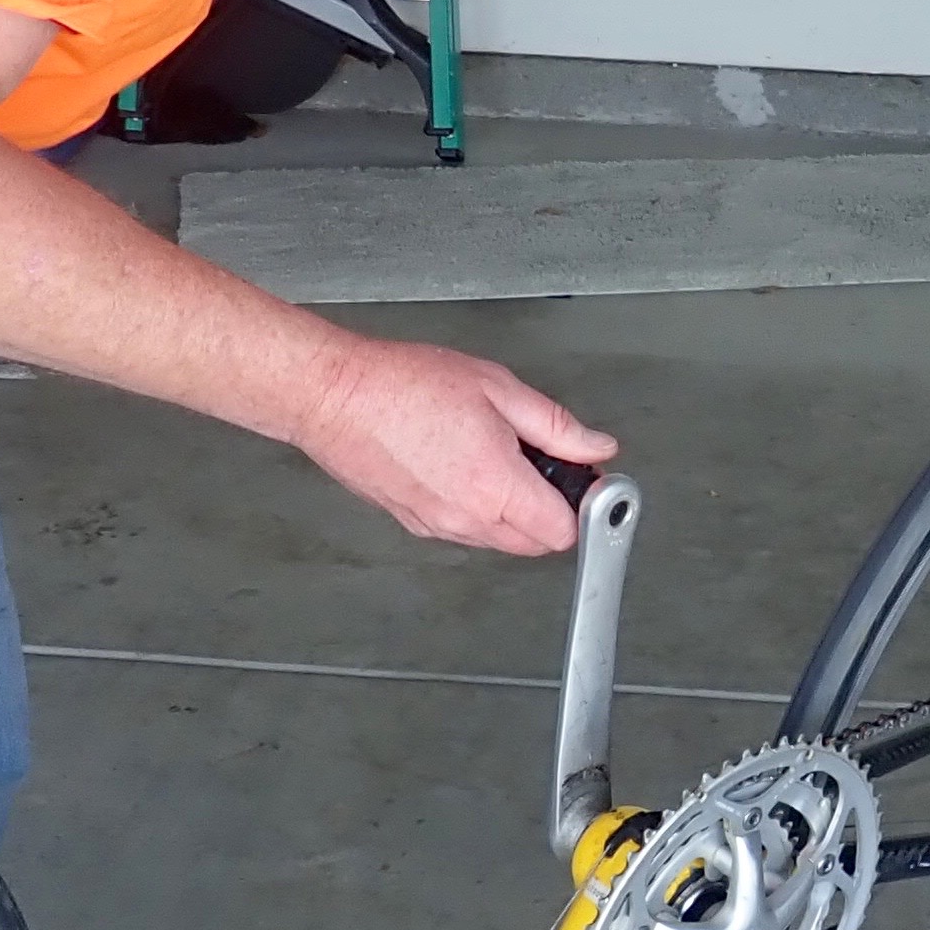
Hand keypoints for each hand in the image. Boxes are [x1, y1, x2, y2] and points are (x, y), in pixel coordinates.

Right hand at [292, 336, 616, 554]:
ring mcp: (437, 527)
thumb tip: (596, 449)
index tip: (580, 478)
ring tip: (493, 454)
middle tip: (541, 462)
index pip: (563, 531)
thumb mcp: (498, 389)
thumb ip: (556, 428)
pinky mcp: (413, 524)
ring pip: (499, 540)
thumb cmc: (403, 385)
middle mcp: (467, 518)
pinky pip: (464, 531)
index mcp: (495, 487)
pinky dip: (477, 509)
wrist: (334, 396)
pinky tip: (461, 464)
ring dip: (512, 510)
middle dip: (549, 510)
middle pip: (535, 544)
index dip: (579, 504)